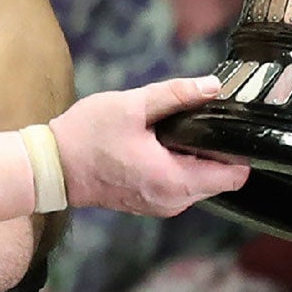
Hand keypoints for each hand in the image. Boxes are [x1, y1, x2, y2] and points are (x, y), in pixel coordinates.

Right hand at [49, 75, 250, 217]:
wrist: (52, 168)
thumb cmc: (87, 136)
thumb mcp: (133, 106)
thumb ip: (177, 95)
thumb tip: (213, 86)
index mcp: (174, 180)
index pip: (233, 176)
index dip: (240, 149)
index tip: (234, 123)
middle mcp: (173, 201)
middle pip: (219, 177)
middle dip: (217, 148)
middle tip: (203, 115)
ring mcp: (161, 205)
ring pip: (200, 180)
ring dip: (197, 155)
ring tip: (179, 125)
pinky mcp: (150, 202)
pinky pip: (181, 183)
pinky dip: (181, 163)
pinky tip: (164, 140)